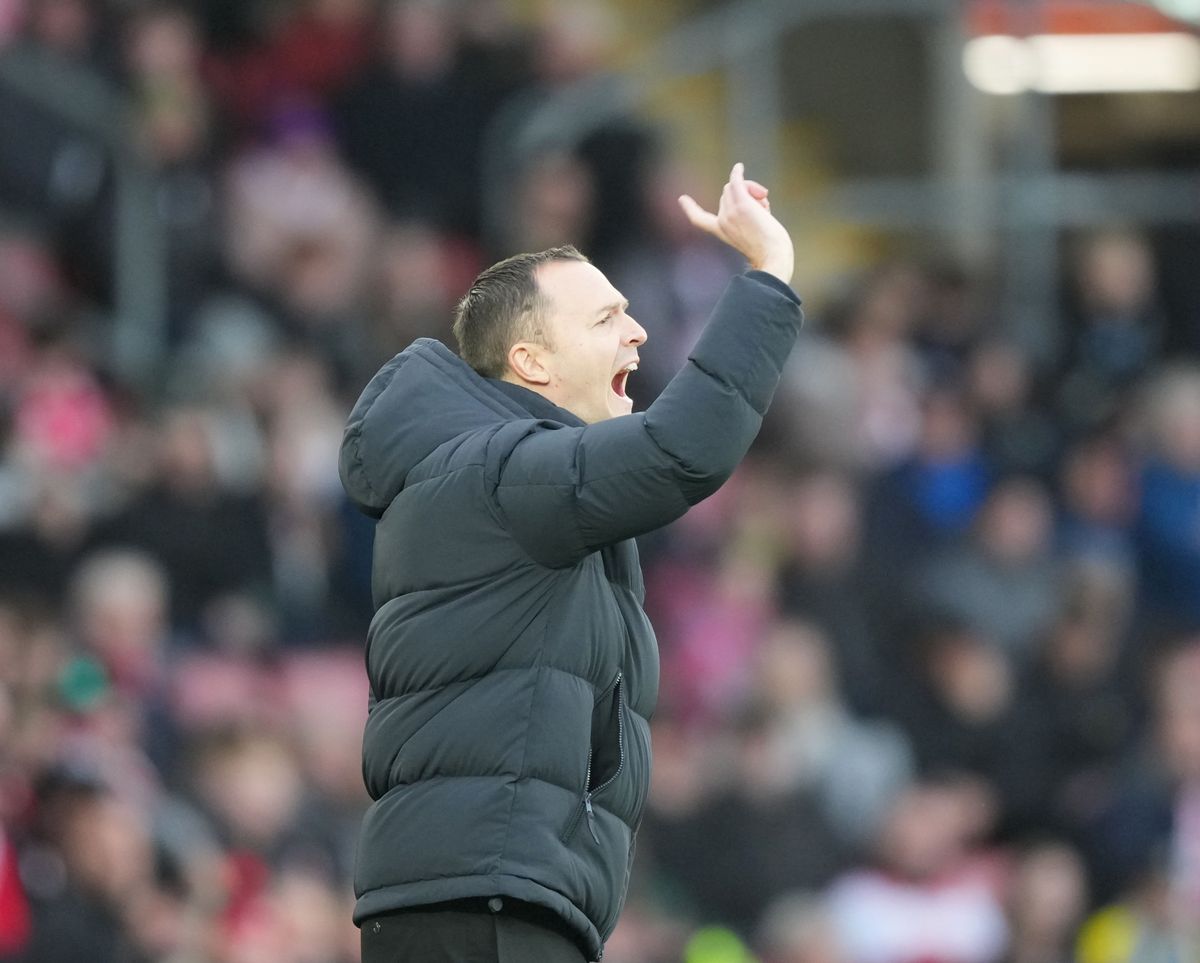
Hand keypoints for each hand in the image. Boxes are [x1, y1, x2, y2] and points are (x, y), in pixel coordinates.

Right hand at [678, 162, 794, 284]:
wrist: (772, 255)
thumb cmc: (769, 250)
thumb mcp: (753, 233)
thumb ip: (749, 215)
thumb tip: (759, 193)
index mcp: (721, 232)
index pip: (701, 220)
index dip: (691, 209)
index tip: (682, 199)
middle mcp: (722, 221)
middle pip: (728, 194)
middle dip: (745, 195)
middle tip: (765, 207)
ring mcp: (730, 211)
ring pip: (735, 186)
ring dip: (752, 190)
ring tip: (765, 205)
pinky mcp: (741, 203)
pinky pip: (736, 181)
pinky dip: (737, 172)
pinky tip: (739, 167)